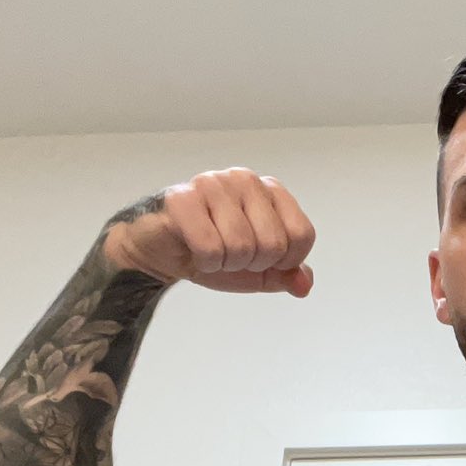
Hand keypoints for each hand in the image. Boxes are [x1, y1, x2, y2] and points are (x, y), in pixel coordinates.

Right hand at [103, 167, 314, 295]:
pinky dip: (205, 263)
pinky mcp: (182, 198)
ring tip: (212, 252)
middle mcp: (244, 179)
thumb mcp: (258, 271)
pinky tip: (194, 252)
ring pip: (242, 247)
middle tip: (230, 256)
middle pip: (274, 244)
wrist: (162, 252)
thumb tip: (303, 285)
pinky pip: (210, 247)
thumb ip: (286, 275)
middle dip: (253, 264)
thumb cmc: (212, 252)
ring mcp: (213, 184)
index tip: (261, 260)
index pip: (302, 235)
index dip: (285, 262)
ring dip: (226, 264)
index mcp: (269, 190)